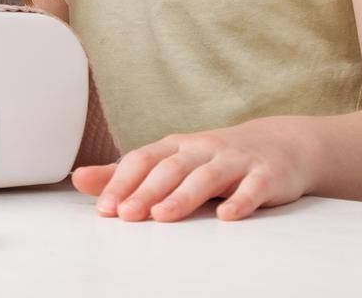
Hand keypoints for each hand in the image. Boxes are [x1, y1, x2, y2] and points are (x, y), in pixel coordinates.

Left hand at [70, 118, 316, 220]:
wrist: (282, 144)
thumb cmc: (217, 158)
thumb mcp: (172, 161)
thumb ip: (128, 173)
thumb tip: (79, 179)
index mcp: (177, 147)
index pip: (143, 160)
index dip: (122, 182)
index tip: (104, 208)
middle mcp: (203, 149)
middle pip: (170, 168)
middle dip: (146, 192)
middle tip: (125, 215)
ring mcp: (235, 161)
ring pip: (206, 177)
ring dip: (184, 196)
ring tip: (163, 217)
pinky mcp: (266, 175)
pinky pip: (253, 188)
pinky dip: (240, 201)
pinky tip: (226, 216)